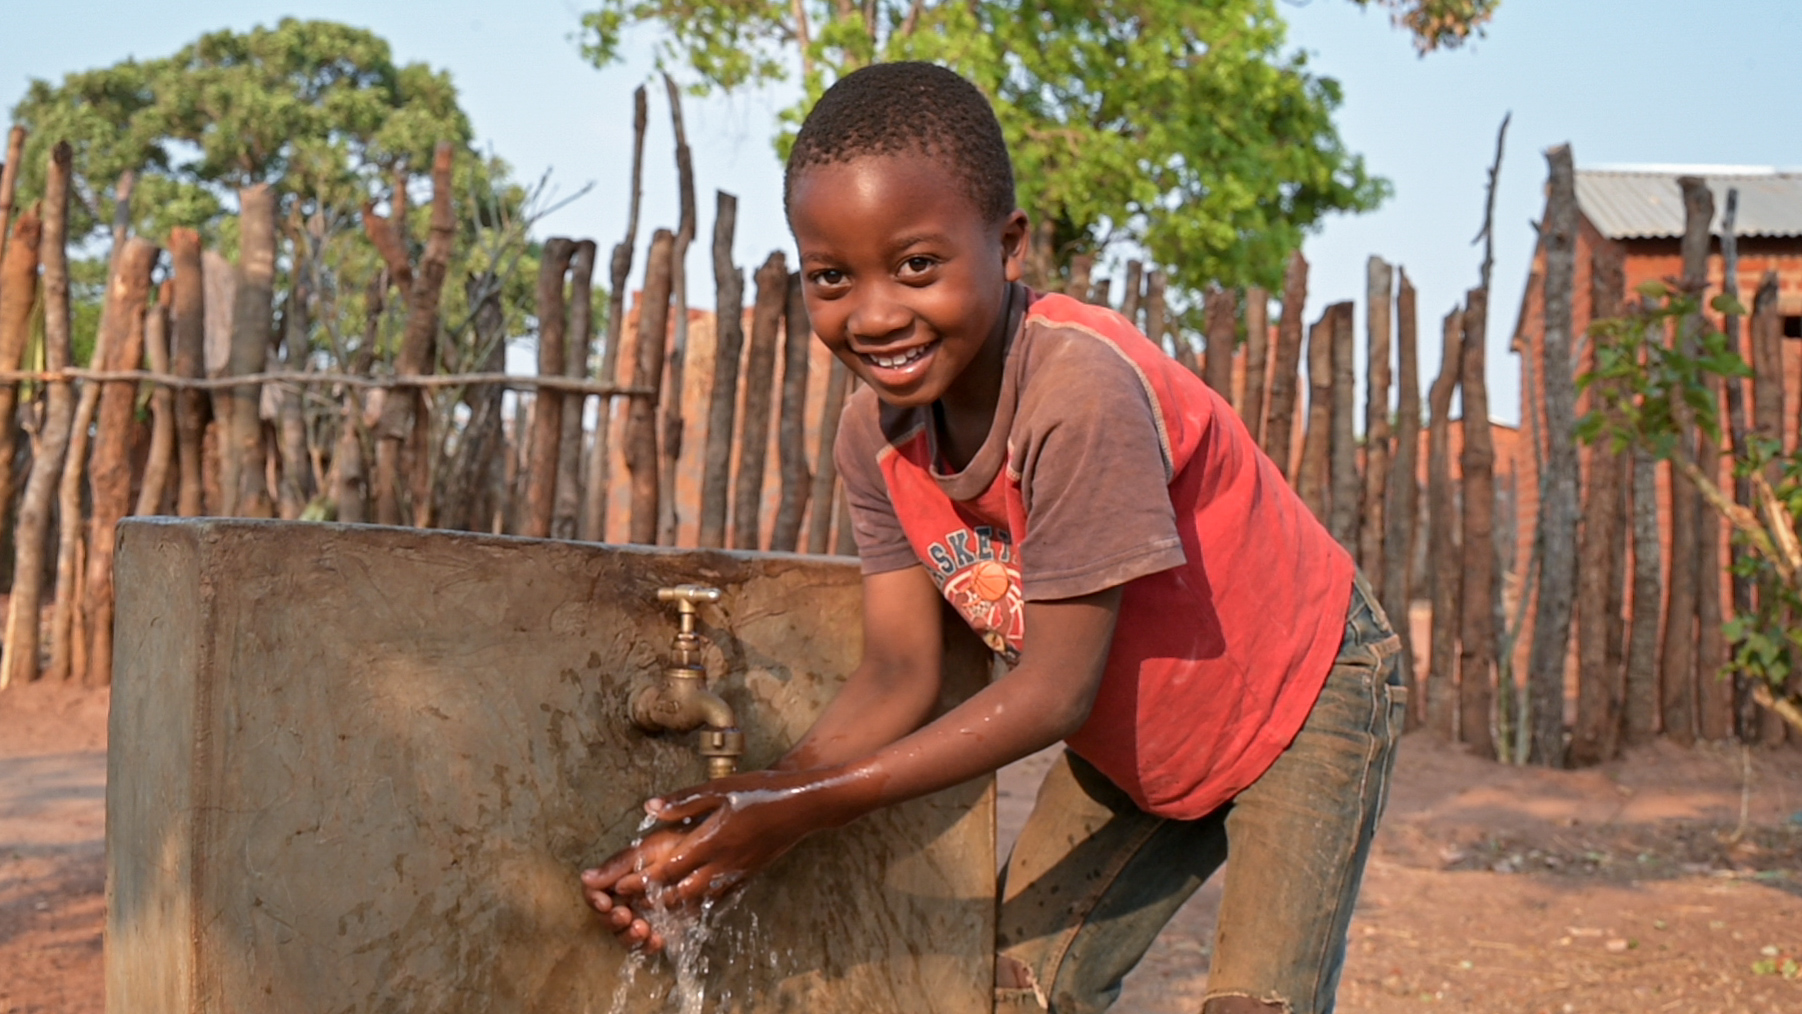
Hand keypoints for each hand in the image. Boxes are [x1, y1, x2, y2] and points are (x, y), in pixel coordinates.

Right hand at [580, 827, 685, 952]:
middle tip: (625, 915)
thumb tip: (586, 878)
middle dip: (613, 921)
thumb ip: (617, 867)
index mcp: (618, 879)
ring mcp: (644, 915)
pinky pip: (649, 944)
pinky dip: (649, 945)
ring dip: (629, 936)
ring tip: (642, 929)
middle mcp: (627, 899)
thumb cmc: (676, 846)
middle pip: (607, 919)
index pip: (594, 894)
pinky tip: (657, 939)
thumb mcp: (646, 851)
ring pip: (625, 935)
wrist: (708, 853)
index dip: (594, 900)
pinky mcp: (663, 926)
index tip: (605, 901)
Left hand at [598, 766, 871, 907]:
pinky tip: (691, 904)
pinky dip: (700, 904)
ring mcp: (737, 873)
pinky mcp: (749, 874)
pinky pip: (719, 896)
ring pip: (700, 899)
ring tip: (653, 910)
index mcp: (712, 841)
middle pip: (680, 892)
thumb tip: (651, 807)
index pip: (669, 868)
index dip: (643, 879)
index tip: (620, 885)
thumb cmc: (762, 791)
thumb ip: (685, 801)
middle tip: (630, 904)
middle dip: (653, 899)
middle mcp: (723, 863)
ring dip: (674, 906)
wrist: (804, 805)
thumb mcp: (721, 788)